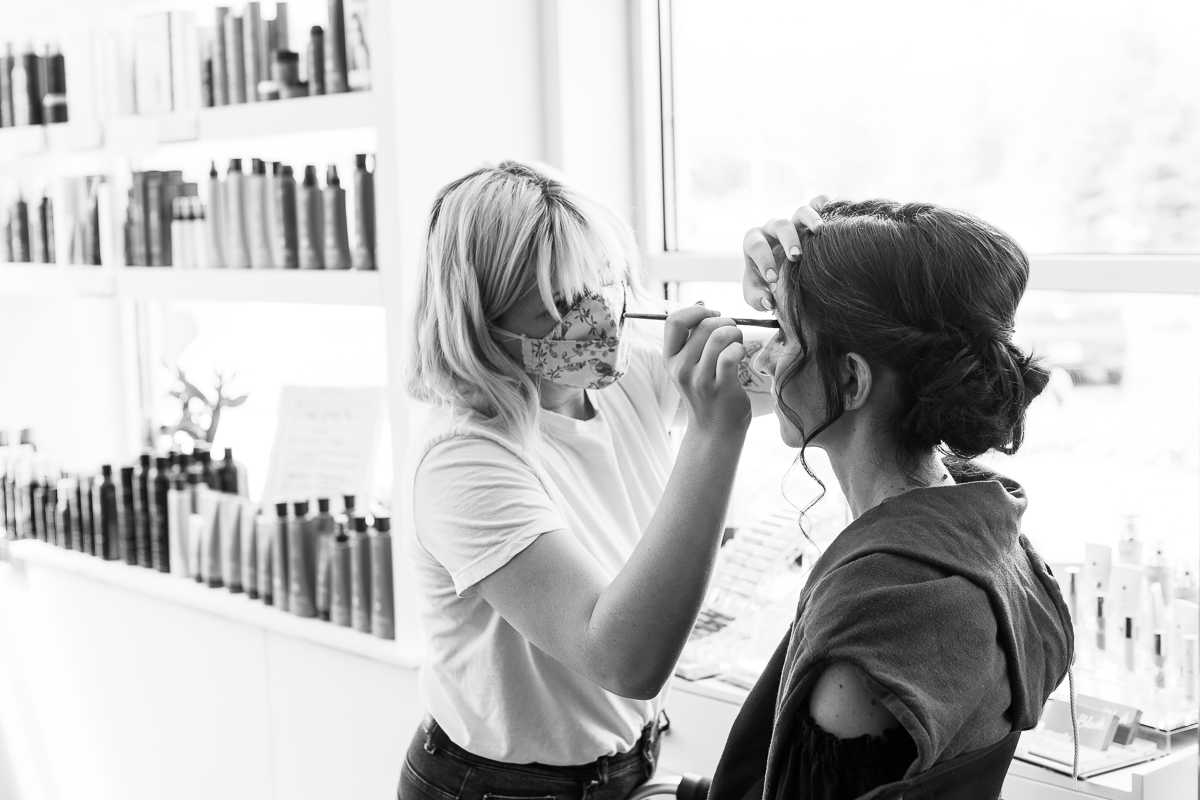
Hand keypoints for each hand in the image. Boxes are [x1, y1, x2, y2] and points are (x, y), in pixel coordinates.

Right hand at [663, 306, 749, 433]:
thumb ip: (692, 338)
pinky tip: (741, 357)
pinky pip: (731, 354)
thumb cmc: (707, 393)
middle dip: (725, 322)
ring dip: (735, 333)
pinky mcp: (720, 388)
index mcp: (670, 359)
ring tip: (738, 343)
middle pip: (704, 325)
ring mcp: (699, 379)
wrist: (715, 431)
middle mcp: (680, 369)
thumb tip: (701, 303)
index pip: (674, 321)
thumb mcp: (690, 366)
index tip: (712, 316)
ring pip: (718, 336)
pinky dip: (740, 349)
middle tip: (733, 334)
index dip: (696, 311)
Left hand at [742, 195, 828, 311]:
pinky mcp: (811, 220)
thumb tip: (768, 302)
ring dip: (809, 219)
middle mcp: (774, 230)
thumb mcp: (756, 294)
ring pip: (800, 212)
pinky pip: (818, 203)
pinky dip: (824, 203)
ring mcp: (794, 223)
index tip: (773, 278)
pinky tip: (832, 209)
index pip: (756, 246)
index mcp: (755, 244)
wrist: (782, 278)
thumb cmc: (765, 284)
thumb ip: (756, 298)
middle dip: (788, 240)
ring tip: (819, 230)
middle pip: (779, 225)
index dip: (763, 260)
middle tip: (796, 256)